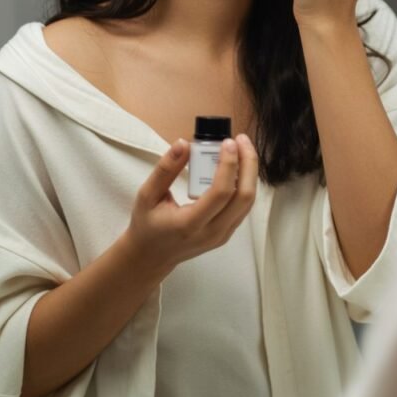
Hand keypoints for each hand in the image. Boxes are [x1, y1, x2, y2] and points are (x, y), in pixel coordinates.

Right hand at [124, 135, 257, 274]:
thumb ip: (165, 169)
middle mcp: (212, 233)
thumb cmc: (147, 225)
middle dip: (248, 164)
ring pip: (248, 202)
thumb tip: (183, 144)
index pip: (221, 193)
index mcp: (190, 224)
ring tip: (242, 149)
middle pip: (244, 197)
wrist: (151, 256)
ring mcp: (222, 235)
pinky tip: (239, 166)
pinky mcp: (226, 233)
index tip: (228, 142)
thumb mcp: (147, 195)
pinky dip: (246, 183)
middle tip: (241, 140)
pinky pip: (243, 207)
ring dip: (250, 172)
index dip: (229, 165)